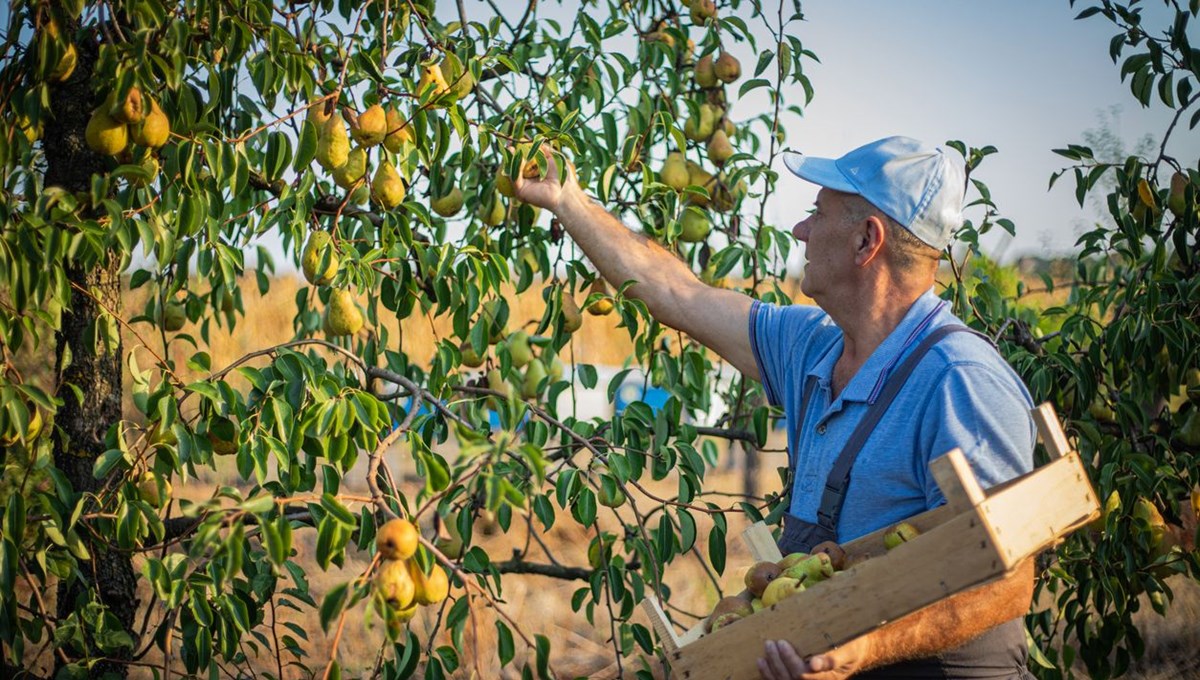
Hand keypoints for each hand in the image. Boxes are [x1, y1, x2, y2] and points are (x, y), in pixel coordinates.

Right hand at [512, 145, 579, 212]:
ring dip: (510, 158)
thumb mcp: (553, 157)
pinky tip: (519, 158)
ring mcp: (522, 187)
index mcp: (533, 173)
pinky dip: (515, 167)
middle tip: (509, 143)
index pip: (522, 159)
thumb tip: (535, 139)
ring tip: (511, 148)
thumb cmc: (563, 176)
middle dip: (510, 153)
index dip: (518, 150)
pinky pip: (515, 178)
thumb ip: (544, 148)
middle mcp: (526, 180)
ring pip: (512, 170)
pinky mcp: (520, 192)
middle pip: (513, 165)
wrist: (566, 192)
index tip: (514, 139)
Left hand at [758, 636, 872, 679]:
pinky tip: (761, 663)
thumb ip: (834, 657)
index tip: (782, 644)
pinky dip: (768, 674)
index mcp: (828, 678)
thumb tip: (815, 664)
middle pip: (791, 679)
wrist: (854, 650)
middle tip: (770, 643)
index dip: (790, 661)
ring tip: (766, 649)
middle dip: (778, 661)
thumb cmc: (852, 646)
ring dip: (771, 667)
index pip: (803, 675)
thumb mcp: (849, 649)